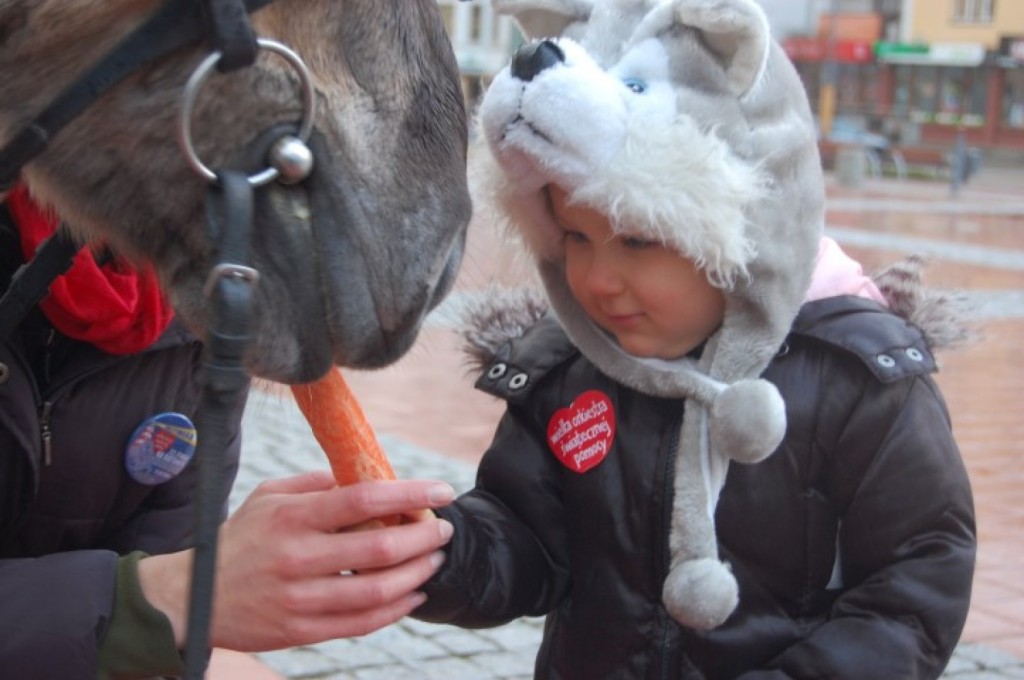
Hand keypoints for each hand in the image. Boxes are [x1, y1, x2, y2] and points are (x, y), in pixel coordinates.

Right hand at [138, 471, 454, 650]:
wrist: (191, 597)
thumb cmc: (239, 538)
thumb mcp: (269, 496)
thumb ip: (316, 484)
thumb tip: (366, 475)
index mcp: (292, 517)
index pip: (363, 499)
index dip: (409, 493)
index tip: (441, 490)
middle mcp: (298, 557)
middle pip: (379, 548)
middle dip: (423, 538)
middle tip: (443, 530)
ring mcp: (300, 598)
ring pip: (376, 591)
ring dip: (416, 574)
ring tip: (433, 561)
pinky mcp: (300, 631)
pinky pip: (361, 623)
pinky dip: (395, 609)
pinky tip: (412, 594)